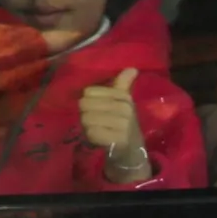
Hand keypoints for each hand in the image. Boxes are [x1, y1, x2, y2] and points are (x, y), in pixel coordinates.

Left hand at [79, 68, 151, 182]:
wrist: (132, 149)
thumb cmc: (122, 122)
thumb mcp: (123, 102)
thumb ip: (122, 84)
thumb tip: (132, 68)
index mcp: (123, 97)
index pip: (88, 92)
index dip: (88, 101)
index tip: (97, 109)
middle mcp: (124, 108)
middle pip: (84, 104)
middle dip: (85, 114)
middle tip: (96, 121)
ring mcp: (122, 124)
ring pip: (86, 119)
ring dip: (87, 126)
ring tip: (98, 129)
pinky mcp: (117, 139)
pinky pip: (91, 133)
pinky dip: (91, 136)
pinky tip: (99, 138)